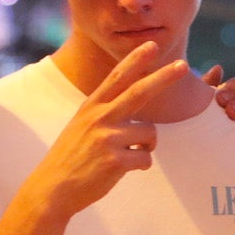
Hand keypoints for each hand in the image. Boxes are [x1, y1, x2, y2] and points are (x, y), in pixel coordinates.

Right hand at [24, 42, 190, 221]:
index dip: (136, 61)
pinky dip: (140, 166)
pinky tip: (121, 170)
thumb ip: (104, 113)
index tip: (151, 46)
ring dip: (146, 146)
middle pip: (139, 93)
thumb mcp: (81, 126)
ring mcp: (107, 139)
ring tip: (125, 156)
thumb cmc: (71, 158)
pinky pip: (146, 159)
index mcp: (91, 107)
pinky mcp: (115, 161)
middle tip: (182, 66)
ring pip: (150, 134)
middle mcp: (99, 118)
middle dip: (163, 78)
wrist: (52, 188)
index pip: (117, 78)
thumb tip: (134, 109)